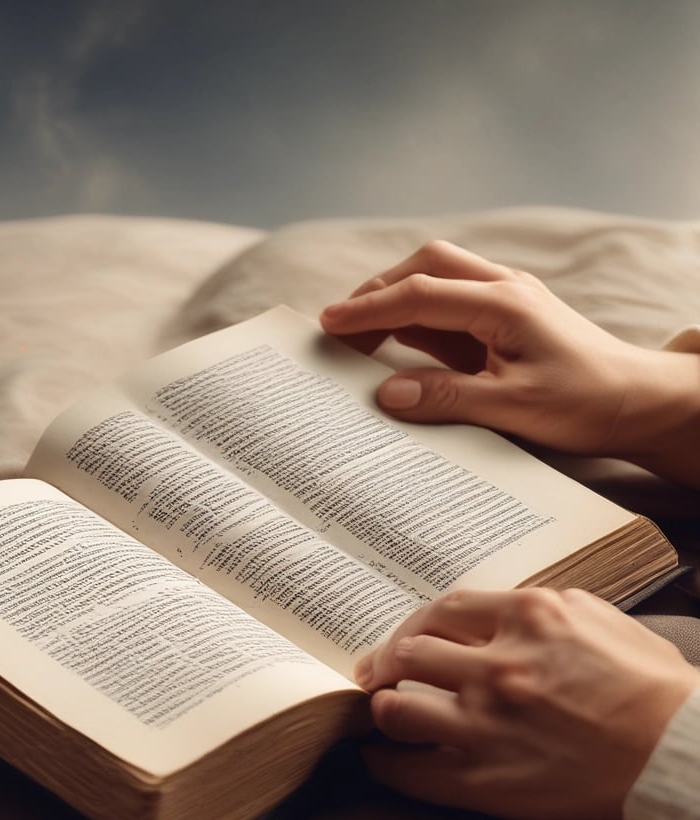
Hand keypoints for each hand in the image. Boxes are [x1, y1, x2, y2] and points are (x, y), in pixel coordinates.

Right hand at [320, 241, 699, 485]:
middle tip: (340, 325)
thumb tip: (387, 393)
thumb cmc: (586, 402)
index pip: (421, 295)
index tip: (328, 324)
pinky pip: (452, 307)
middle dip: (378, 290)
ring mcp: (507, 300)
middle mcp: (504, 289)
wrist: (637, 401)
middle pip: (427, 266)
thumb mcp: (514, 408)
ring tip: (359, 335)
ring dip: (397, 300)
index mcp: (504, 304)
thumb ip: (447, 398)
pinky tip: (400, 345)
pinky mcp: (507, 319)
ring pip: (439, 280)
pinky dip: (419, 319)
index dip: (369, 309)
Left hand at [355, 588, 698, 819]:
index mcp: (529, 617)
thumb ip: (540, 610)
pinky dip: (385, 762)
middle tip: (379, 675)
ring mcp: (487, 724)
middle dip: (388, 664)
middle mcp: (498, 665)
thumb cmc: (655, 689)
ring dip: (384, 709)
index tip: (404, 640)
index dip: (412, 625)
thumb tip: (496, 615)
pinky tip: (381, 758)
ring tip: (383, 713)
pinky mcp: (485, 780)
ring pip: (395, 708)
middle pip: (409, 654)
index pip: (443, 610)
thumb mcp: (599, 619)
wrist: (684, 757)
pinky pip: (408, 769)